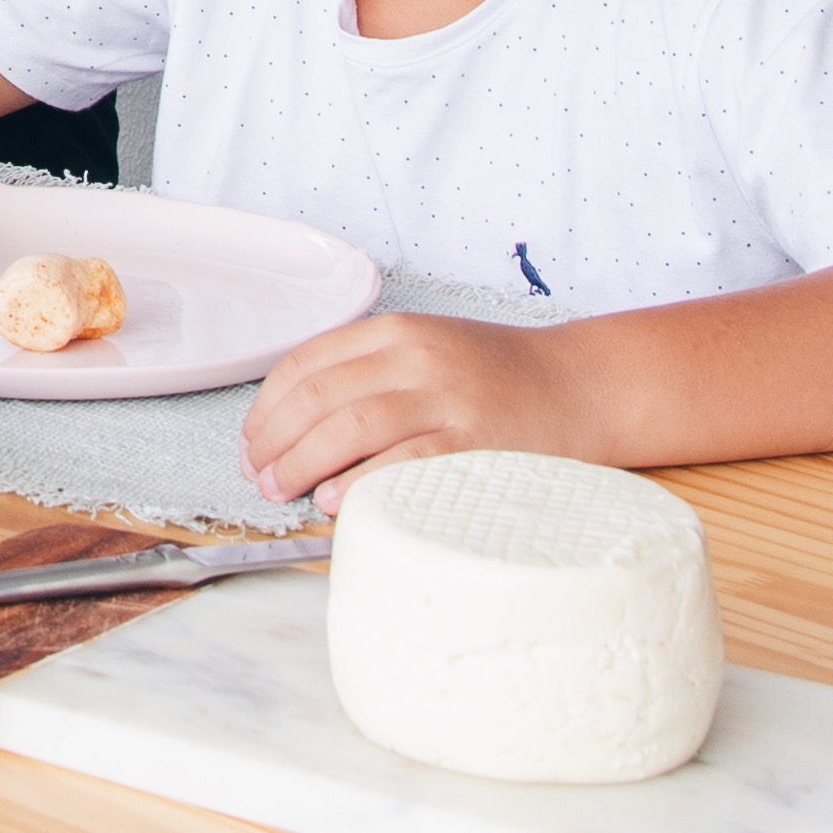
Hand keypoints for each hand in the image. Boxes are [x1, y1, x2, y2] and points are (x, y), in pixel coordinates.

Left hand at [235, 310, 620, 505]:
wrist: (580, 386)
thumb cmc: (497, 378)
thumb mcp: (427, 350)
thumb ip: (367, 374)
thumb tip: (294, 426)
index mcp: (397, 332)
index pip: (306, 363)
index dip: (267, 407)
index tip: (251, 441)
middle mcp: (418, 357)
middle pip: (319, 397)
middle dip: (275, 441)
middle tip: (258, 475)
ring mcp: (448, 398)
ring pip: (350, 426)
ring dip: (302, 463)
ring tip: (282, 489)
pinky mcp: (476, 441)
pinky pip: (403, 462)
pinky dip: (360, 482)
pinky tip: (333, 500)